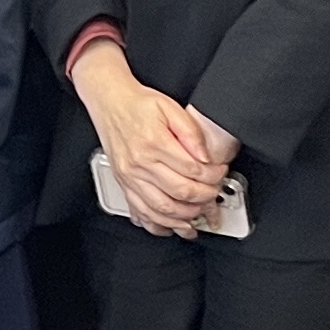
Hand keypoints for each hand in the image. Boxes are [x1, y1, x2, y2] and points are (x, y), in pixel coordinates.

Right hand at [75, 40, 229, 234]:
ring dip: (185, 217)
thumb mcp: (170, 107)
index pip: (193, 170)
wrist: (109, 102)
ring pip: (162, 208)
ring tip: (200, 215)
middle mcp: (140, 163)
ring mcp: (130, 177)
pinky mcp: (124, 184)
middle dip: (205, 197)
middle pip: (181, 192)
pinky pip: (141, 212)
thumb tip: (206, 155)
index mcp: (155, 143)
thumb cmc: (138, 104)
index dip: (213, 175)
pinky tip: (172, 227)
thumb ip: (191, 131)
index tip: (220, 173)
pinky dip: (159, 224)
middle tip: (214, 193)